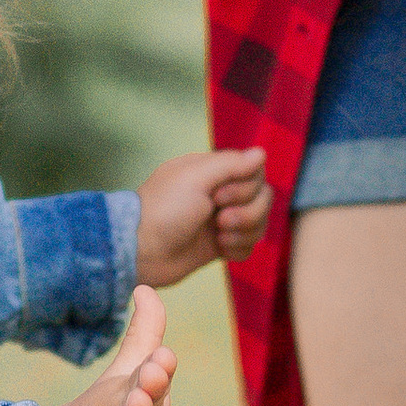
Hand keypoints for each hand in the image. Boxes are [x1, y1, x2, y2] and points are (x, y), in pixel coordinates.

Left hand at [135, 146, 272, 286]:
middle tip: (217, 219)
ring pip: (260, 222)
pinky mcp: (221, 244)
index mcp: (213, 172)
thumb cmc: (164, 210)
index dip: (246, 186)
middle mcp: (220, 192)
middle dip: (246, 212)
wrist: (143, 252)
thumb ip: (231, 164)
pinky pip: (249, 245)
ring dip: (244, 232)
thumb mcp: (195, 178)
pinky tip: (220, 250)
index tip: (218, 196)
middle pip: (262, 198)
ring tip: (219, 238)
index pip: (255, 171)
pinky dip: (238, 249)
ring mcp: (222, 219)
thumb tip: (261, 153)